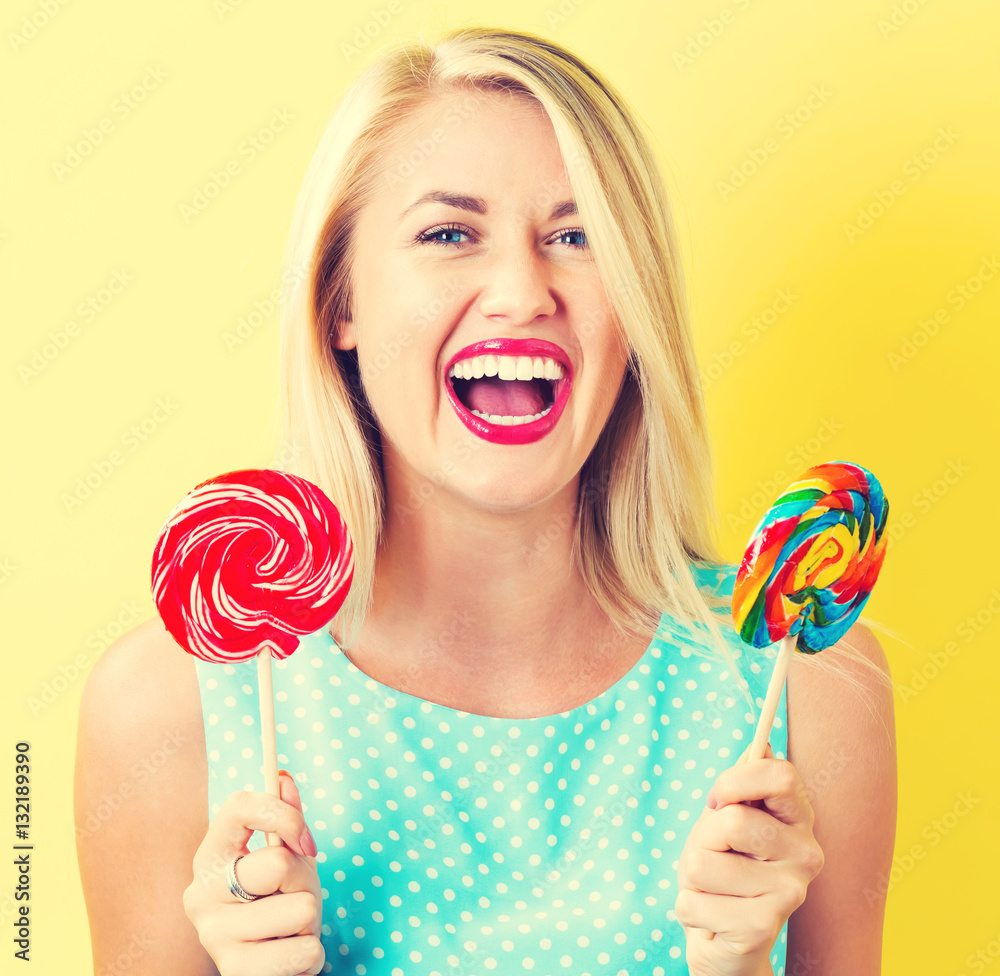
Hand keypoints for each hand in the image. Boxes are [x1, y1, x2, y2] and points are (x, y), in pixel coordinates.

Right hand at [182, 770, 324, 975]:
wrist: (272, 967)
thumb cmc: (279, 904)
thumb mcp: (287, 859)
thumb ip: (285, 820)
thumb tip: (282, 779)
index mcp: (211, 855)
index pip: (238, 805)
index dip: (283, 815)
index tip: (307, 842)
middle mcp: (200, 892)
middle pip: (279, 863)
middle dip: (305, 881)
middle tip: (294, 899)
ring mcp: (212, 935)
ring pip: (300, 908)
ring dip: (310, 922)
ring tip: (289, 931)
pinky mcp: (234, 971)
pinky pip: (303, 952)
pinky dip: (311, 955)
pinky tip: (289, 956)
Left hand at [675, 744, 823, 975]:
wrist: (721, 937)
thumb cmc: (721, 865)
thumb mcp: (723, 818)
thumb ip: (740, 784)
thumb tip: (763, 743)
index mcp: (798, 817)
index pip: (780, 775)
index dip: (735, 781)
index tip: (716, 801)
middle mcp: (807, 853)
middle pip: (733, 821)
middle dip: (702, 838)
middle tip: (713, 856)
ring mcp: (791, 892)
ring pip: (703, 863)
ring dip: (691, 876)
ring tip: (711, 889)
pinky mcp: (764, 927)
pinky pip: (692, 901)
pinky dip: (687, 908)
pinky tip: (711, 915)